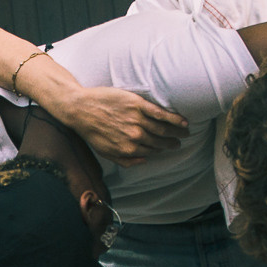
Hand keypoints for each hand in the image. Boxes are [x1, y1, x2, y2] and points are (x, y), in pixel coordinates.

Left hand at [47, 85, 187, 164]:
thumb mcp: (106, 153)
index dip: (162, 149)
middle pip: (160, 140)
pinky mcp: (138, 105)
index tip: (170, 146)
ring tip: (186, 131)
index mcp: (129, 149)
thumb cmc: (92, 132)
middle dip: (173, 141)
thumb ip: (126, 160)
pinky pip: (160, 113)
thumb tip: (145, 161)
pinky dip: (173, 118)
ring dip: (177, 131)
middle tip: (181, 141)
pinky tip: (182, 120)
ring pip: (163, 128)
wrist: (81, 109)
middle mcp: (135, 136)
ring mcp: (137, 120)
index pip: (152, 150)